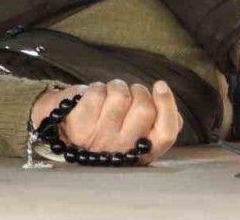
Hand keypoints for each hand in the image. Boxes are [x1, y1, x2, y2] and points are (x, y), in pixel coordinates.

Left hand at [31, 80, 182, 163]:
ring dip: (116, 87)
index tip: (161, 86)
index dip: (167, 107)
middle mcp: (122, 149)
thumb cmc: (105, 127)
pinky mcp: (80, 124)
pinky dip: (96, 88)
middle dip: (139, 91)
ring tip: (109, 96)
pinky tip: (92, 99)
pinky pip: (98, 93)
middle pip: (144, 109)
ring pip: (120, 96)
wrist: (63, 131)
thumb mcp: (134, 133)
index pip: (165, 135)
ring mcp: (100, 138)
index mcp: (140, 153)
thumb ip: (157, 126)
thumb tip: (175, 113)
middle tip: (130, 93)